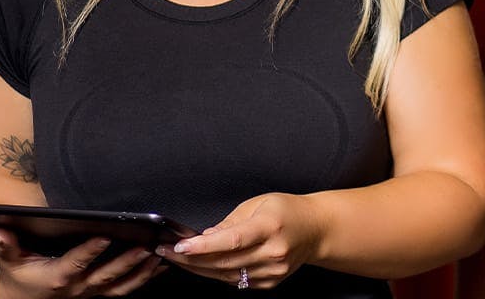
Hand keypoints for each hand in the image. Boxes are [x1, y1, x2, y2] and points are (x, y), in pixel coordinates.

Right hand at [0, 229, 165, 296]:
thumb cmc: (19, 276)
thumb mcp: (11, 260)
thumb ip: (8, 245)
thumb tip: (1, 228)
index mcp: (58, 276)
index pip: (76, 262)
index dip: (91, 250)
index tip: (106, 236)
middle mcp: (78, 287)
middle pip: (106, 275)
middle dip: (127, 262)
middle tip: (145, 247)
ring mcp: (90, 293)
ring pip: (120, 286)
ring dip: (142, 272)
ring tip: (159, 256)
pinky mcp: (98, 294)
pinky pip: (124, 290)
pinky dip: (144, 279)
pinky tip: (160, 266)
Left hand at [160, 192, 323, 288]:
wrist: (316, 229)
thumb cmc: (288, 211)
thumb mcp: (259, 203)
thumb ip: (230, 222)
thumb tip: (206, 237)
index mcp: (270, 226)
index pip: (232, 240)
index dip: (203, 245)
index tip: (180, 246)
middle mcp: (273, 251)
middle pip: (224, 261)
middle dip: (191, 258)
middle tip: (167, 251)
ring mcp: (273, 270)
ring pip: (226, 275)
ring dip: (199, 269)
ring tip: (179, 260)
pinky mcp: (270, 282)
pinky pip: (237, 281)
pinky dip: (218, 274)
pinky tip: (205, 266)